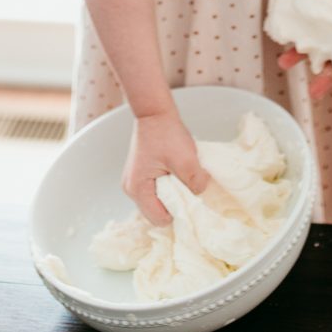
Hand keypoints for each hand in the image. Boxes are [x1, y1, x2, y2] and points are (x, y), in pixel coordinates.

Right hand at [121, 108, 210, 226]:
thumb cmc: (166, 133)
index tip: (192, 199)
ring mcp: (134, 181)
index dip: (178, 212)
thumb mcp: (187, 160)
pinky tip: (176, 172)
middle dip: (176, 202)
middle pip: (157, 211)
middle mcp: (131, 189)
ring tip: (182, 177)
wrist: (155, 112)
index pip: (160, 219)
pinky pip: (156, 189)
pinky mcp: (140, 173)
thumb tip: (200, 193)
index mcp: (138, 189)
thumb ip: (196, 183)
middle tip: (188, 186)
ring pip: (158, 200)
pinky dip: (168, 184)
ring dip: (173, 192)